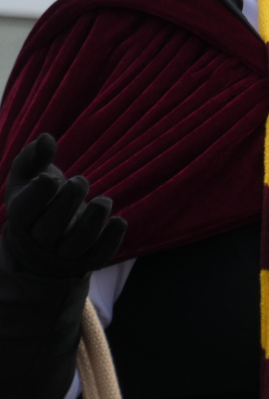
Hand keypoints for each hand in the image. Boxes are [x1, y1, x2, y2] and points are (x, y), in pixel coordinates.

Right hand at [2, 134, 125, 277]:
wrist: (43, 240)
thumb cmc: (37, 198)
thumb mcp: (28, 177)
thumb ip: (33, 157)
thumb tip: (46, 138)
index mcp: (20, 217)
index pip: (23, 210)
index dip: (37, 194)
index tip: (50, 177)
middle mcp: (39, 241)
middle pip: (50, 228)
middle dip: (68, 201)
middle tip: (80, 181)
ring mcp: (64, 254)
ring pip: (76, 244)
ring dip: (93, 220)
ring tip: (103, 200)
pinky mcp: (87, 259)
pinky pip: (100, 255)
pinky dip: (112, 238)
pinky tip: (119, 220)